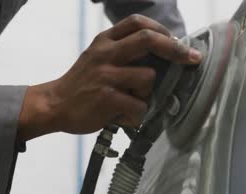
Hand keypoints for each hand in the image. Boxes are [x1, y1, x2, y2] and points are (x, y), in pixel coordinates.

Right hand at [17, 14, 201, 140]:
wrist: (54, 104)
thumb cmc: (81, 84)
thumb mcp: (96, 57)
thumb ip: (121, 52)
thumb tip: (160, 56)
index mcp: (104, 41)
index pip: (137, 22)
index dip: (162, 30)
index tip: (176, 42)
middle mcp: (105, 54)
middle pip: (148, 39)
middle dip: (175, 49)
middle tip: (191, 59)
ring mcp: (106, 75)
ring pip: (148, 78)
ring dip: (147, 94)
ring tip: (132, 103)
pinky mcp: (107, 98)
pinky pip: (139, 106)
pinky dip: (137, 115)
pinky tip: (124, 117)